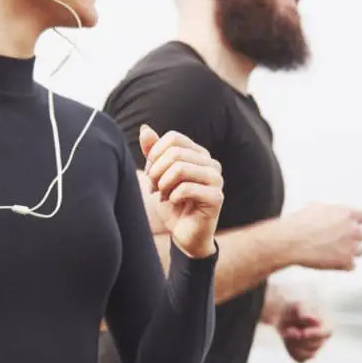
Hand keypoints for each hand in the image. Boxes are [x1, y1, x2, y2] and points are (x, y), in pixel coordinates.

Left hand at [139, 124, 222, 257]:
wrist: (185, 234)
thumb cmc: (172, 203)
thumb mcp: (158, 175)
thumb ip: (153, 153)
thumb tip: (145, 128)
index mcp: (199, 154)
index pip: (173, 138)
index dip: (155, 154)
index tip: (150, 173)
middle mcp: (211, 163)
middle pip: (175, 153)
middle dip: (156, 171)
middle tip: (153, 187)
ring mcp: (216, 180)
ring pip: (180, 168)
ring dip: (163, 183)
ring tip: (162, 194)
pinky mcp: (216, 197)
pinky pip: (186, 188)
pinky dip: (172, 196)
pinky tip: (173, 202)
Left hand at [276, 301, 332, 362]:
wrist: (283, 315)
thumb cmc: (294, 308)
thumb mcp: (299, 305)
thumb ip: (305, 311)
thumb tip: (312, 320)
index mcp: (326, 323)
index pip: (327, 332)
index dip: (316, 334)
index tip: (303, 333)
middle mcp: (323, 337)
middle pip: (316, 345)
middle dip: (300, 339)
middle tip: (290, 330)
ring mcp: (315, 347)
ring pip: (309, 354)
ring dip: (295, 345)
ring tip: (287, 333)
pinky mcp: (305, 354)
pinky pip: (300, 359)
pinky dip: (291, 351)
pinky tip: (287, 340)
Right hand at [287, 203, 361, 270]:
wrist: (292, 241)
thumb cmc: (300, 224)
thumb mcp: (317, 208)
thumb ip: (332, 212)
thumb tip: (333, 215)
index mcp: (347, 214)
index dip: (355, 221)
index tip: (348, 226)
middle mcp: (352, 229)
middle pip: (361, 235)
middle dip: (350, 237)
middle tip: (336, 240)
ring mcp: (351, 246)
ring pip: (360, 251)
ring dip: (349, 251)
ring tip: (333, 252)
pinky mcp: (345, 262)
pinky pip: (351, 265)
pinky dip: (343, 265)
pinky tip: (332, 261)